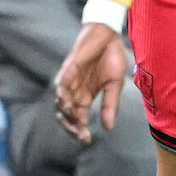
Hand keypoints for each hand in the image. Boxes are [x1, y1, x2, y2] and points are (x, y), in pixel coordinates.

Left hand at [53, 23, 127, 143]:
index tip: (87, 140)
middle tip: (78, 134)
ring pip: (61, 102)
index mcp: (86, 96)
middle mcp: (76, 91)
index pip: (79, 118)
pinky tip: (67, 103)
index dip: (80, 130)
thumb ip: (110, 105)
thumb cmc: (111, 57)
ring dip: (66, 113)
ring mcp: (70, 80)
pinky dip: (62, 95)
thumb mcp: (115, 85)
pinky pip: (60, 85)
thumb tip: (108, 128)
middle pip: (67, 114)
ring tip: (75, 121)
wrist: (108, 35)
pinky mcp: (68, 69)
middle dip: (70, 126)